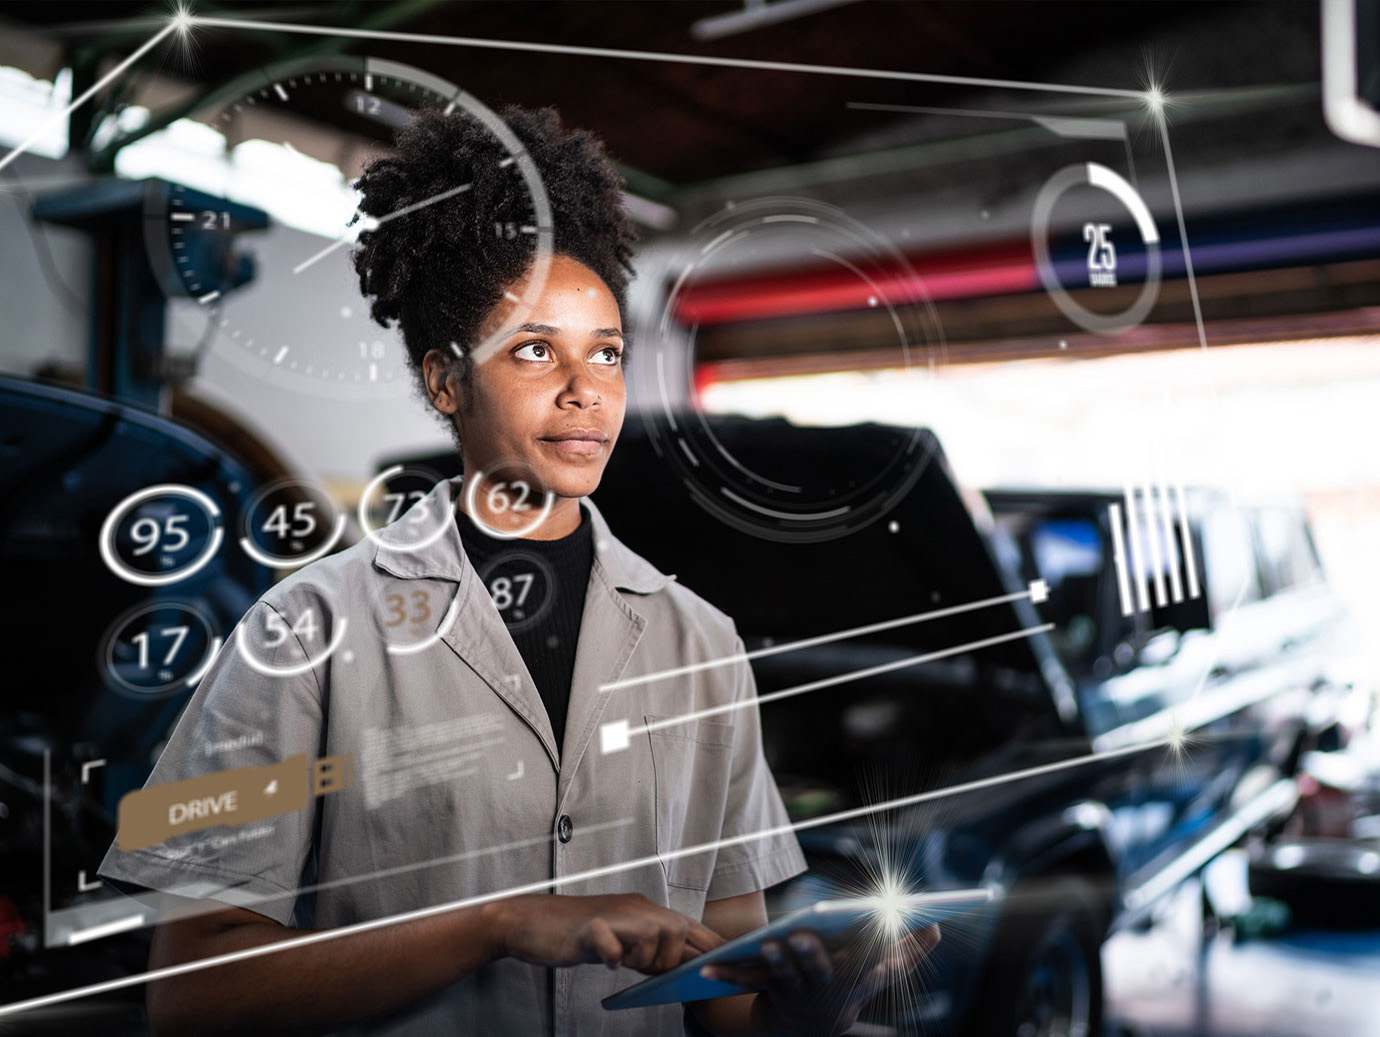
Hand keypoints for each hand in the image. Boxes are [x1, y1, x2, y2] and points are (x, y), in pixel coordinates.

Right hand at [487, 893, 723, 973]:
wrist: (529, 922)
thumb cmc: (575, 934)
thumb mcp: (620, 938)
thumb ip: (649, 948)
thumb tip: (682, 966)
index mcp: (643, 910)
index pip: (687, 924)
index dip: (709, 943)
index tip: (726, 960)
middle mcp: (632, 907)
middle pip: (676, 928)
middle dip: (671, 958)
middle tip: (646, 970)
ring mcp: (610, 916)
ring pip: (652, 935)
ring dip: (644, 958)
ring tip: (624, 962)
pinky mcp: (587, 929)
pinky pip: (610, 943)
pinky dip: (613, 956)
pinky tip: (608, 961)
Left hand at [701, 923, 940, 1036]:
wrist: (815, 1024)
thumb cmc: (854, 983)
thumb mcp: (885, 971)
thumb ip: (911, 948)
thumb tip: (935, 923)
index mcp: (857, 978)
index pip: (867, 961)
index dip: (872, 943)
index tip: (873, 919)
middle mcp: (826, 987)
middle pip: (819, 971)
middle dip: (811, 956)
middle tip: (802, 936)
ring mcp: (795, 991)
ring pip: (783, 977)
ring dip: (774, 963)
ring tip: (766, 946)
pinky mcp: (767, 990)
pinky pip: (744, 982)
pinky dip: (726, 975)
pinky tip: (707, 967)